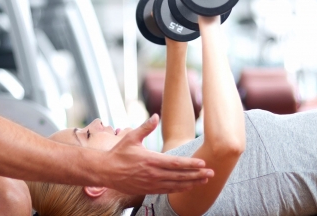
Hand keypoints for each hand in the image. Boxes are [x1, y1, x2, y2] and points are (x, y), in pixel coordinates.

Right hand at [98, 114, 214, 194]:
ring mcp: (151, 183)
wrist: (106, 172)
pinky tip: (188, 187)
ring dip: (191, 183)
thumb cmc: (118, 153)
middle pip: (179, 175)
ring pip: (176, 185)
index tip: (203, 163)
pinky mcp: (148, 190)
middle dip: (197, 174)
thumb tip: (156, 116)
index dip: (190, 164)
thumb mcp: (131, 137)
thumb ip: (145, 128)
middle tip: (211, 173)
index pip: (175, 163)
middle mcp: (153, 174)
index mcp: (150, 160)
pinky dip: (180, 189)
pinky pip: (167, 191)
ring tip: (204, 181)